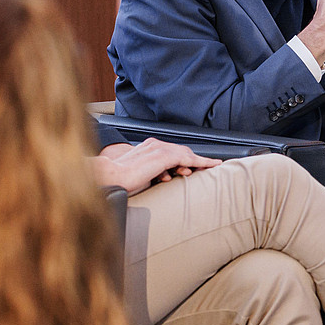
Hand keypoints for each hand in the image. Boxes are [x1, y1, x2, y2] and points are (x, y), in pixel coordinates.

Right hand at [89, 138, 219, 192]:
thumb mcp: (141, 175)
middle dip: (196, 159)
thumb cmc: (121, 180)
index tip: (194, 165)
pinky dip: (201, 162)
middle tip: (210, 165)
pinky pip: (188, 158)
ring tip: (213, 166)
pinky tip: (210, 165)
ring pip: (186, 154)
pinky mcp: (163, 156)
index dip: (184, 159)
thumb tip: (165, 178)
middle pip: (181, 151)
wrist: (111, 176)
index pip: (171, 152)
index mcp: (148, 148)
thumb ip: (154, 173)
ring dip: (201, 161)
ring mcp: (159, 149)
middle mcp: (155, 145)